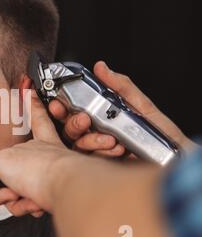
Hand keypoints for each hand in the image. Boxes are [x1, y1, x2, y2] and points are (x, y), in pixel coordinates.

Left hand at [0, 91, 80, 215]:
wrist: (63, 177)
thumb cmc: (68, 179)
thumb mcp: (61, 179)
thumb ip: (44, 184)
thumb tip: (26, 191)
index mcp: (50, 146)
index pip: (41, 122)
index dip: (35, 106)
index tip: (29, 91)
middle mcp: (33, 148)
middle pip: (19, 173)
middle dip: (23, 196)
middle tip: (36, 200)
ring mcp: (14, 154)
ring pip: (8, 188)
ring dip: (21, 202)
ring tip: (33, 198)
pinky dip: (7, 200)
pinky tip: (19, 193)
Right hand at [49, 61, 195, 156]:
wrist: (179, 158)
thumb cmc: (164, 135)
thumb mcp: (142, 106)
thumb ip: (121, 87)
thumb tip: (102, 68)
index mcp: (104, 117)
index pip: (75, 111)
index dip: (62, 107)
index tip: (58, 103)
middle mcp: (98, 134)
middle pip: (71, 129)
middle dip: (73, 123)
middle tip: (83, 120)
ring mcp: (100, 152)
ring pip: (78, 145)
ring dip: (90, 139)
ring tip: (109, 138)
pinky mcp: (104, 168)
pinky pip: (91, 160)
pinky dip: (102, 152)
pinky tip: (117, 148)